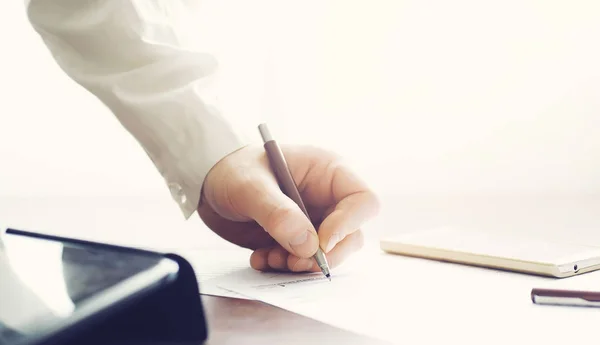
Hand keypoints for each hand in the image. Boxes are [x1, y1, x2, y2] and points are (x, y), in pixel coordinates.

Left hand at [197, 144, 379, 272]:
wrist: (209, 184)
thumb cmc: (232, 169)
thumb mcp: (249, 185)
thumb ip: (278, 213)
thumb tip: (308, 245)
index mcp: (328, 172)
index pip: (363, 200)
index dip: (349, 224)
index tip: (320, 242)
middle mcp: (327, 198)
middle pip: (352, 235)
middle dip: (325, 255)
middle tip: (295, 263)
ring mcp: (313, 220)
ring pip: (329, 254)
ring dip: (302, 265)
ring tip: (270, 260)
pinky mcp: (297, 239)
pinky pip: (303, 262)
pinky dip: (284, 267)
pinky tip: (260, 258)